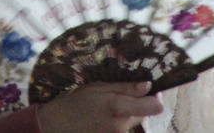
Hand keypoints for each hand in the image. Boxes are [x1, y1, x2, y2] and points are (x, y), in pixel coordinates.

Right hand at [37, 81, 163, 132]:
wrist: (58, 126)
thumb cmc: (77, 102)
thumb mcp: (99, 88)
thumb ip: (126, 88)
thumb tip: (149, 86)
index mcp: (118, 108)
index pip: (154, 107)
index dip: (155, 98)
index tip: (151, 91)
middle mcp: (122, 126)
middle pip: (145, 114)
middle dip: (139, 104)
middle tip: (121, 96)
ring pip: (134, 122)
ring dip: (128, 114)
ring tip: (108, 108)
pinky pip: (124, 130)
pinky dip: (119, 123)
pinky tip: (105, 118)